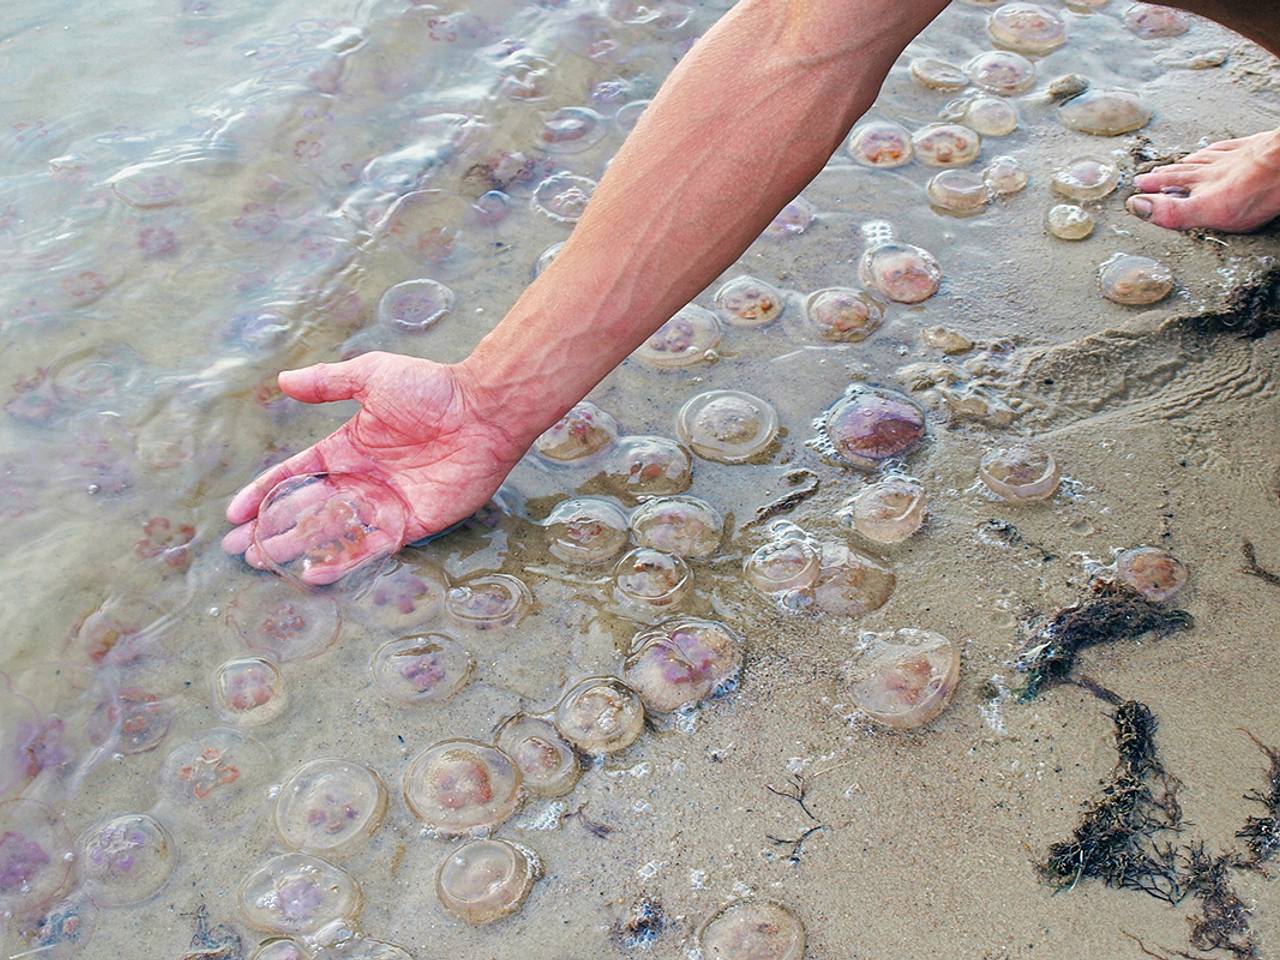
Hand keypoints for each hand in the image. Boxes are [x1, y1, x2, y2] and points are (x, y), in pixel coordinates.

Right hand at [221, 352, 525, 579]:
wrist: (483, 411)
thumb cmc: (432, 389)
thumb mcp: (371, 377)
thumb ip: (328, 383)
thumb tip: (282, 381)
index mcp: (348, 448)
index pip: (297, 475)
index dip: (265, 492)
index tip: (235, 512)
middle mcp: (363, 479)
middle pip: (307, 509)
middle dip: (272, 528)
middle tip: (239, 549)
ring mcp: (386, 503)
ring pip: (331, 532)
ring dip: (297, 547)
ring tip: (261, 561)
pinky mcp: (412, 524)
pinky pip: (370, 547)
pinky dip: (342, 560)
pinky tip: (312, 572)